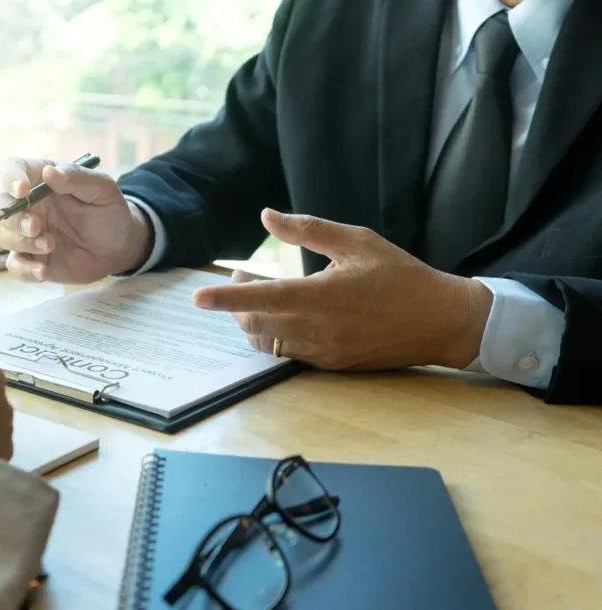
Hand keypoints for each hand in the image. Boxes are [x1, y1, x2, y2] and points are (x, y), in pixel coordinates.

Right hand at [0, 157, 153, 283]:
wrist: (118, 248)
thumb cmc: (109, 212)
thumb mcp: (103, 190)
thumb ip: (77, 178)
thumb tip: (50, 172)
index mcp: (41, 179)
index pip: (13, 168)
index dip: (10, 177)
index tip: (22, 190)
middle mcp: (28, 204)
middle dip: (12, 217)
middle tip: (36, 226)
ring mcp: (26, 233)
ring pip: (0, 234)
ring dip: (21, 241)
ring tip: (51, 244)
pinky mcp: (31, 258)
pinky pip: (14, 265)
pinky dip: (25, 269)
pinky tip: (44, 270)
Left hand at [192, 210, 493, 370]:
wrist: (441, 321)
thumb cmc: (400, 275)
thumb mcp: (357, 241)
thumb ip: (308, 229)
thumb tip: (267, 216)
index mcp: (324, 295)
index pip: (262, 298)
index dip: (226, 298)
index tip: (198, 297)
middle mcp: (319, 329)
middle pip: (255, 325)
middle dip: (237, 305)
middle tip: (244, 279)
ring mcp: (324, 351)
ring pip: (268, 342)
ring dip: (253, 322)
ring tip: (261, 297)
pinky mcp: (331, 365)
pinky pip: (288, 353)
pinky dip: (276, 335)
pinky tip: (286, 316)